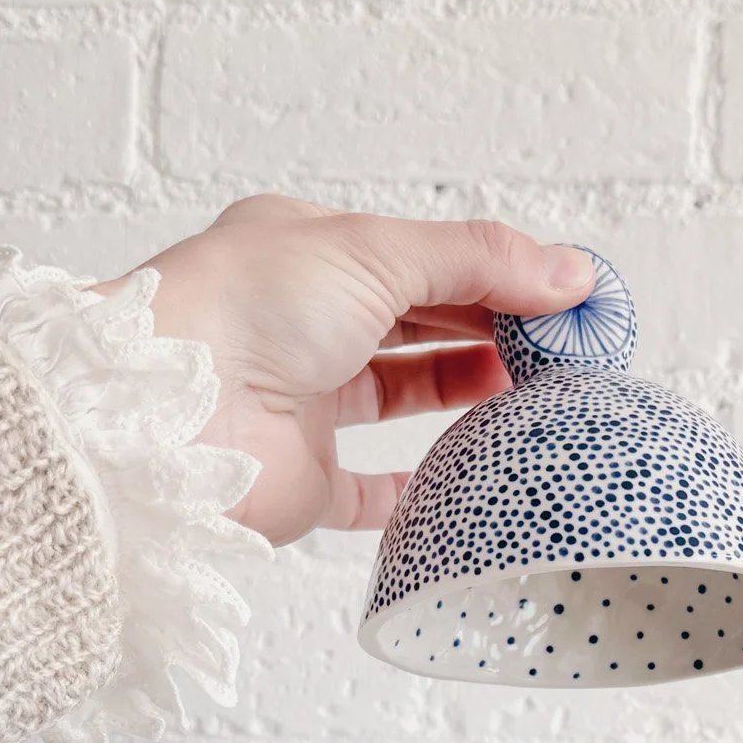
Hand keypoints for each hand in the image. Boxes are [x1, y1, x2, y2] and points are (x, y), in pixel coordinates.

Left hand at [106, 196, 595, 544]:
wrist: (168, 418)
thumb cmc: (247, 309)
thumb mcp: (379, 252)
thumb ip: (480, 261)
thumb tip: (574, 271)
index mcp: (307, 253)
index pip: (419, 256)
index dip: (494, 272)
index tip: (565, 294)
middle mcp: (300, 324)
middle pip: (415, 320)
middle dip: (490, 326)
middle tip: (565, 344)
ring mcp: (301, 403)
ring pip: (398, 393)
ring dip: (464, 388)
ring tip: (535, 389)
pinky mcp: (302, 481)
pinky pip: (370, 490)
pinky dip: (419, 483)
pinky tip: (469, 469)